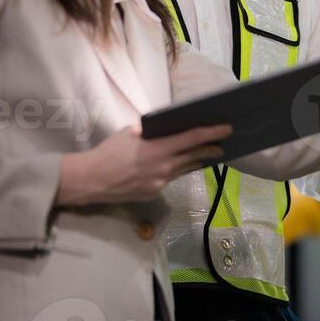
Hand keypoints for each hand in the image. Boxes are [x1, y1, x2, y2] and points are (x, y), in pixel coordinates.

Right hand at [57, 124, 231, 205]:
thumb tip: (161, 129)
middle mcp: (164, 167)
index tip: (226, 128)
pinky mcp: (154, 192)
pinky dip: (177, 170)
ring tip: (206, 154)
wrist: (93, 180)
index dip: (211, 133)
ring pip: (185, 169)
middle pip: (194, 156)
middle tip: (222, 144)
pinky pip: (171, 178)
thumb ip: (148, 132)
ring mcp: (160, 182)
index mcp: (158, 149)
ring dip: (196, 161)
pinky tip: (181, 166)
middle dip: (210, 149)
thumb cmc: (108, 152)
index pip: (191, 139)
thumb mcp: (129, 133)